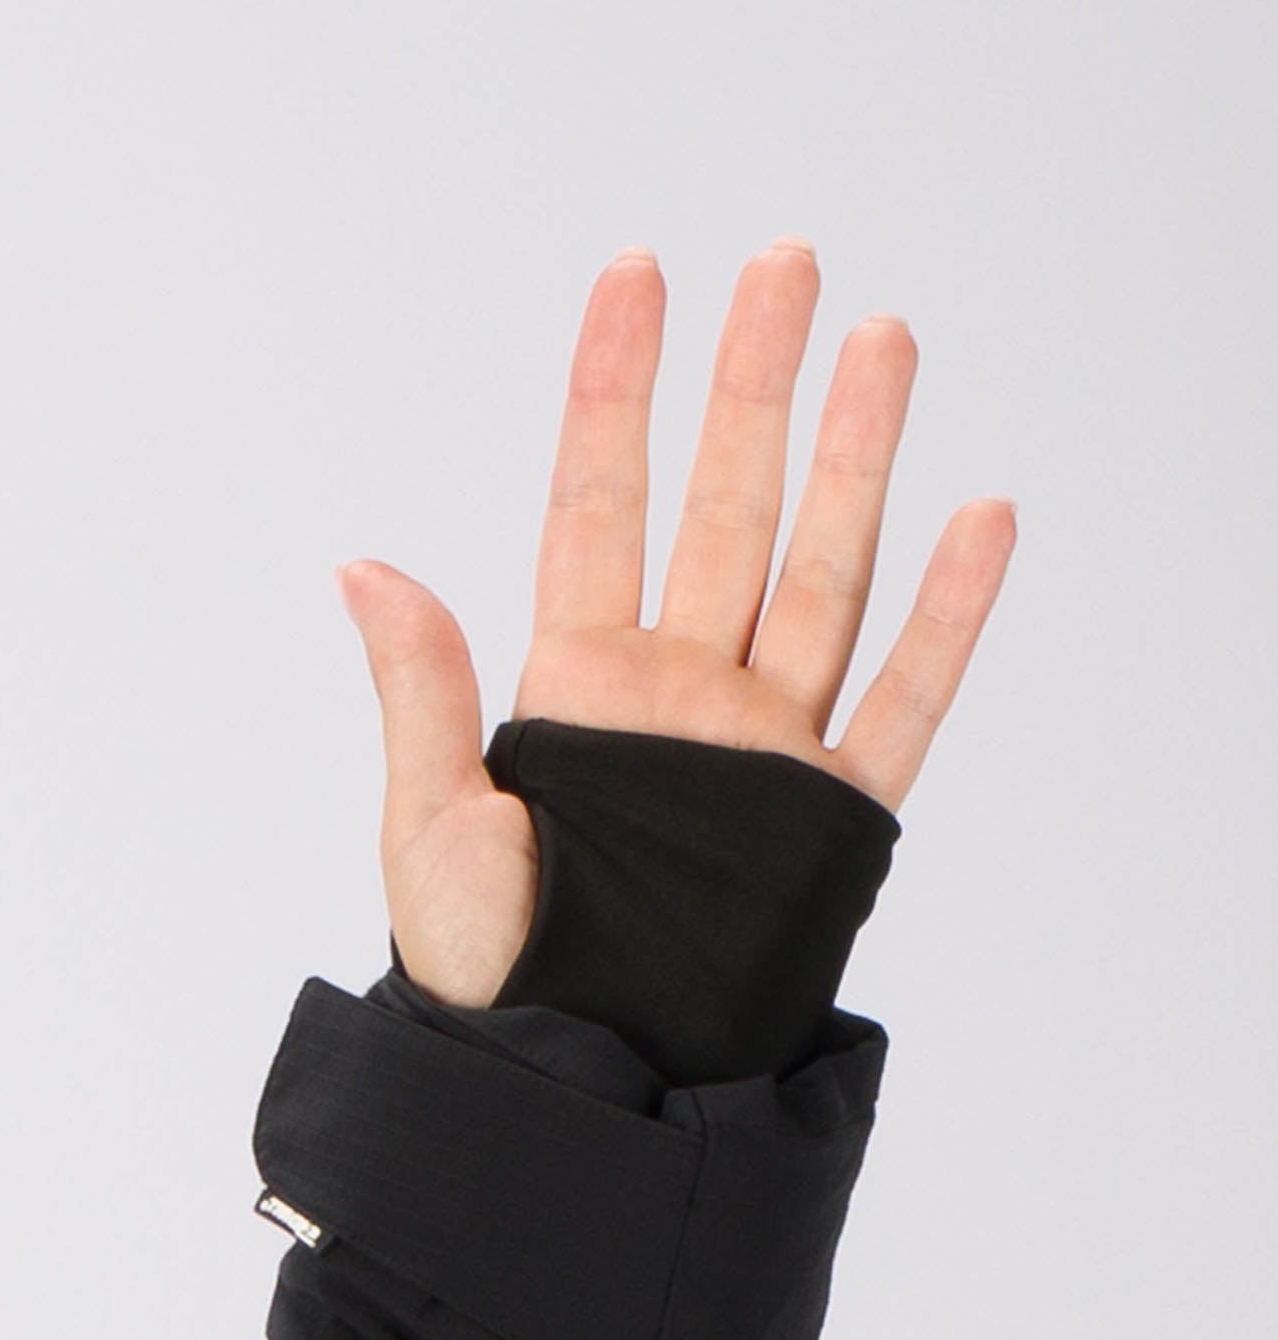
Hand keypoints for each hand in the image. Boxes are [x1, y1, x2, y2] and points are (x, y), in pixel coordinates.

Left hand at [337, 236, 1017, 1008]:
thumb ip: (421, 692)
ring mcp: (758, 748)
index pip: (599, 500)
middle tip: (785, 262)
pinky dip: (946, 618)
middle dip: (754, 383)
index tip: (636, 275)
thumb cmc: (484, 969)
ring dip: (856, 459)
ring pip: (822, 572)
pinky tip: (976, 519)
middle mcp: (678, 695)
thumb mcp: (430, 829)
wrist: (570, 1077)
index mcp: (576, 684)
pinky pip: (901, 702)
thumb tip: (361, 567)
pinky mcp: (823, 819)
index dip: (615, 388)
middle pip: (727, 505)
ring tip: (882, 343)